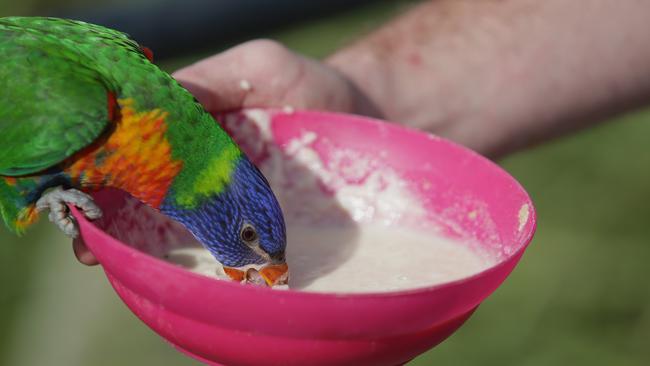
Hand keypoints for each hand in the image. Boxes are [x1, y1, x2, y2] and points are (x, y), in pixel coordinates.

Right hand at [72, 39, 380, 265]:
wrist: (365, 118)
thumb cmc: (309, 86)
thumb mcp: (262, 66)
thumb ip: (213, 81)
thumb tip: (159, 100)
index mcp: (184, 127)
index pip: (127, 148)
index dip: (96, 170)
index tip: (81, 192)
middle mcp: (197, 167)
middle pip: (137, 194)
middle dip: (107, 218)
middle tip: (92, 244)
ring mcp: (224, 200)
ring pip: (171, 226)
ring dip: (141, 246)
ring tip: (122, 261)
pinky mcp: (254, 224)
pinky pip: (218, 246)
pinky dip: (195, 259)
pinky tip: (183, 272)